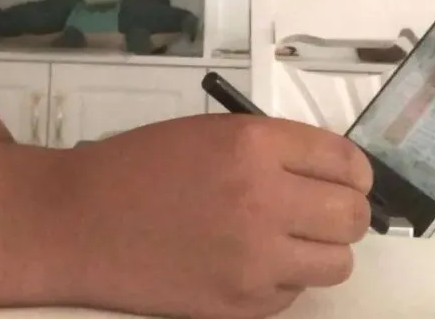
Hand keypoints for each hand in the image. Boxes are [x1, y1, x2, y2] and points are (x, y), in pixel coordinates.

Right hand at [61, 114, 373, 318]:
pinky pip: (294, 296)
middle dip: (346, 211)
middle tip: (323, 211)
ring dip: (320, 250)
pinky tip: (249, 263)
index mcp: (254, 145)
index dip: (354, 172)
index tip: (348, 178)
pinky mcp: (240, 306)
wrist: (80, 221)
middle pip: (353, 216)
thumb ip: (272, 148)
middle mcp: (263, 200)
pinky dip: (282, 281)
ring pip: (336, 263)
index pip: (345, 161)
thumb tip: (328, 170)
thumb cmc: (140, 167)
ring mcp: (254, 260)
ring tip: (287, 240)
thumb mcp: (210, 134)